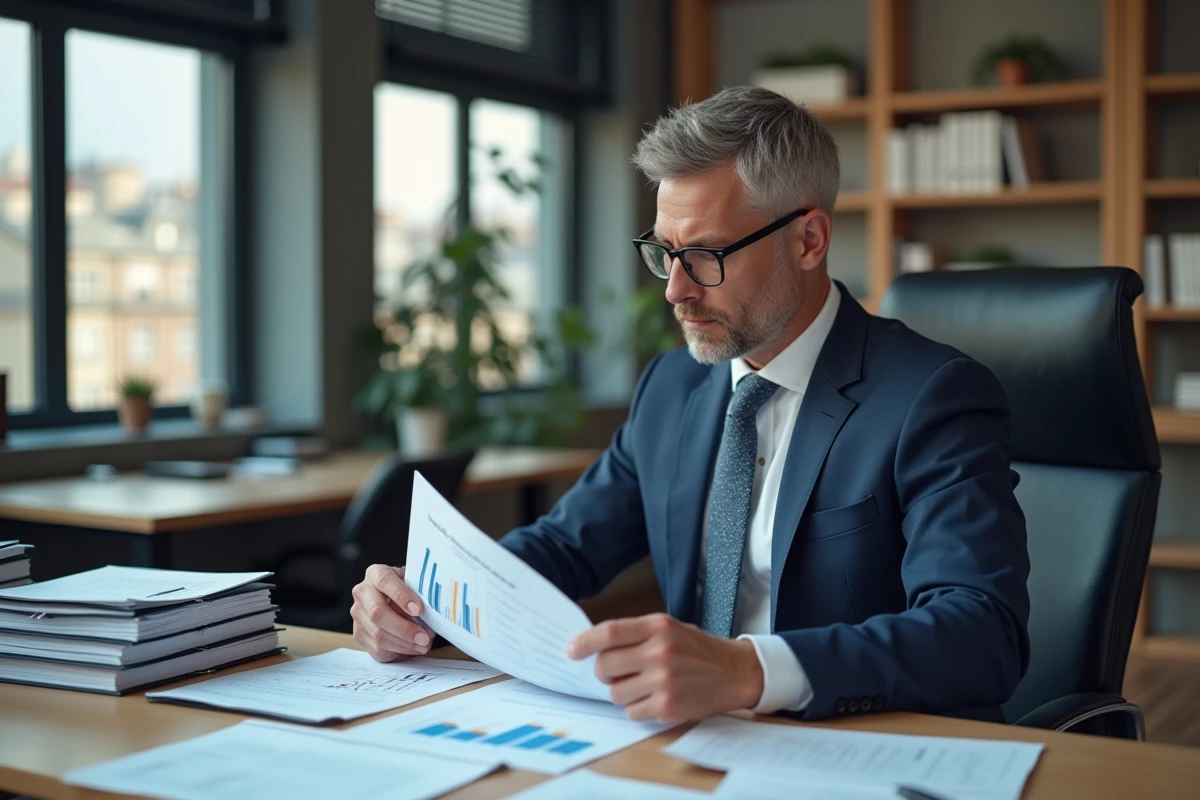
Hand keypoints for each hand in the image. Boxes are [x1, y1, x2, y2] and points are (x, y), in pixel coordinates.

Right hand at [350, 564, 433, 661]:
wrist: (393, 596)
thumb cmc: (408, 588)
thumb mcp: (415, 582)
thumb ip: (421, 591)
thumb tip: (434, 612)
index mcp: (376, 573)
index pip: (385, 581)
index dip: (402, 596)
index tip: (419, 610)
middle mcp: (362, 592)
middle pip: (378, 613)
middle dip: (404, 629)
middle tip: (424, 637)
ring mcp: (358, 614)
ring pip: (378, 635)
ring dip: (404, 644)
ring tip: (423, 645)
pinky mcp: (359, 634)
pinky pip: (377, 650)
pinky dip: (397, 653)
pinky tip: (412, 649)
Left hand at [566, 613, 763, 722]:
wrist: (736, 672)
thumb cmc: (699, 649)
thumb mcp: (671, 628)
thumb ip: (636, 635)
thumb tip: (595, 648)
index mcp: (659, 627)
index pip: (609, 633)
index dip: (584, 642)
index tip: (572, 650)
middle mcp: (660, 653)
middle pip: (605, 666)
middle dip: (603, 672)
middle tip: (613, 672)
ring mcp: (664, 682)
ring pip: (615, 693)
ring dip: (621, 691)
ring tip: (642, 685)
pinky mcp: (668, 707)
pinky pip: (632, 711)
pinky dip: (637, 707)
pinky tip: (654, 698)